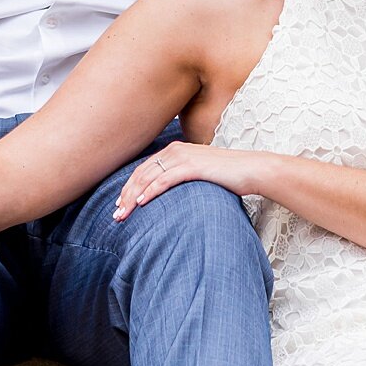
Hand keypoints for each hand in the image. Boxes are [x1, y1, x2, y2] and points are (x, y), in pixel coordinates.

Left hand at [112, 141, 256, 221]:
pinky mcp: (193, 166)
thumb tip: (166, 192)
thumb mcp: (198, 172)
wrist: (250, 169)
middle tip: (115, 214)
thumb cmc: (226, 175)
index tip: (119, 205)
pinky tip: (141, 203)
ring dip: (133, 197)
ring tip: (123, 213)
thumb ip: (180, 176)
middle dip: (126, 195)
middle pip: (141, 174)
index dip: (128, 187)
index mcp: (174, 150)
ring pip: (149, 177)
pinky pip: (165, 180)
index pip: (143, 170)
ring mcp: (183, 157)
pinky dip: (150, 191)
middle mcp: (175, 150)